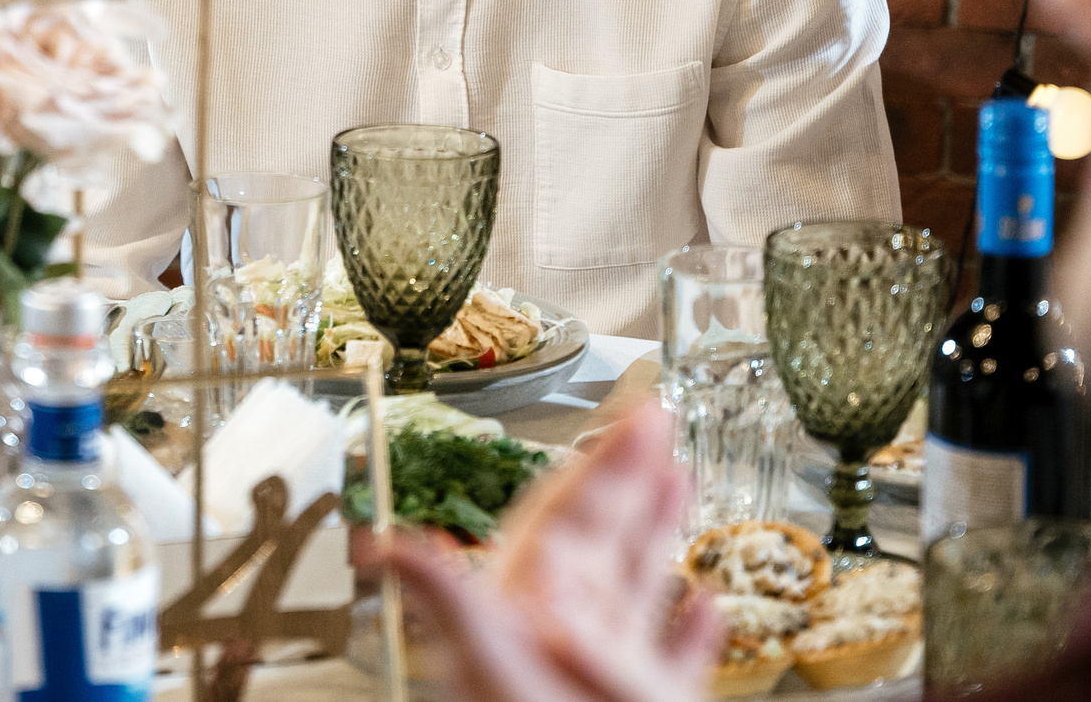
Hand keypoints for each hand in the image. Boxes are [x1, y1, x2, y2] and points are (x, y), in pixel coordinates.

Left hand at [376, 404, 721, 701]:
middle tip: (659, 418)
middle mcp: (561, 646)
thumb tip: (383, 546)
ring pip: (634, 596)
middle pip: (599, 544)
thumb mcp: (495, 674)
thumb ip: (451, 607)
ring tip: (683, 480)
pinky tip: (707, 607)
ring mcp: (602, 684)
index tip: (630, 415)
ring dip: (660, 537)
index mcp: (525, 621)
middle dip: (631, 480)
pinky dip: (691, 635)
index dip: (597, 463)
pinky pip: (670, 669)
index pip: (562, 522)